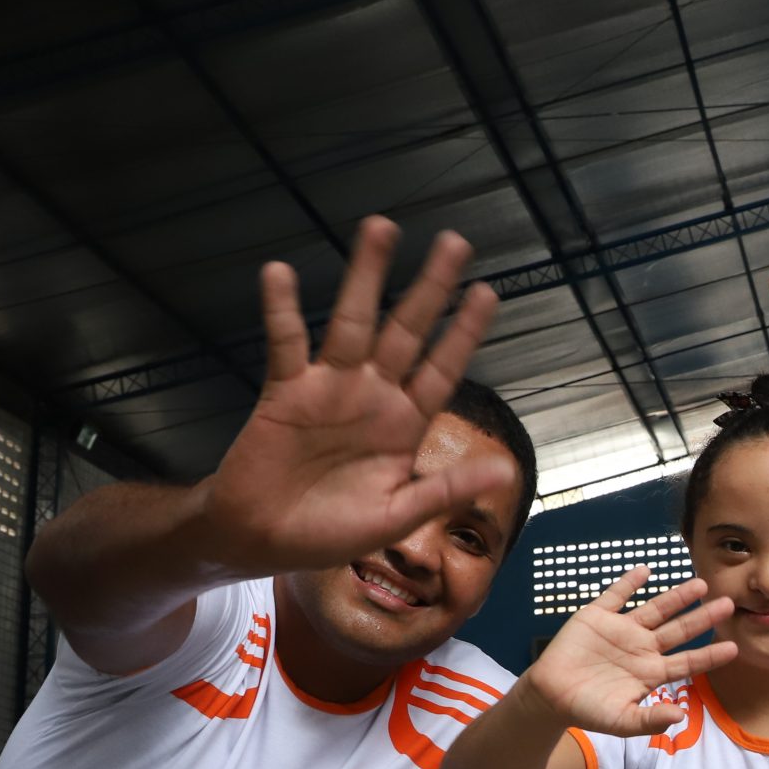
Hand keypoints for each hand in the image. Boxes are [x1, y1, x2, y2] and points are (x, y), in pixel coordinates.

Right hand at [200, 217, 506, 573]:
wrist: (260, 540)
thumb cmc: (330, 531)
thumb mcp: (398, 516)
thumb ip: (447, 489)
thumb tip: (507, 471)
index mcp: (404, 424)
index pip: (442, 367)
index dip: (464, 331)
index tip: (487, 291)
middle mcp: (372, 395)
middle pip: (406, 329)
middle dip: (430, 286)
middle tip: (455, 240)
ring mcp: (329, 387)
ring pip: (352, 321)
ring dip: (365, 276)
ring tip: (382, 228)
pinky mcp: (285, 391)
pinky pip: (285, 343)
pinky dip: (281, 309)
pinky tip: (280, 272)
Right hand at [523, 567, 737, 737]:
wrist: (550, 696)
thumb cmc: (588, 711)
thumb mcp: (621, 722)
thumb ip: (650, 720)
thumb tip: (680, 716)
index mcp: (651, 672)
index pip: (687, 662)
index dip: (709, 655)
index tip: (734, 648)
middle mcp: (643, 647)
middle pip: (679, 629)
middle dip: (703, 618)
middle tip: (728, 604)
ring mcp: (622, 630)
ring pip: (655, 609)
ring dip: (676, 596)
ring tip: (699, 584)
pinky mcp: (598, 616)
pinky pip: (616, 595)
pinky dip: (629, 583)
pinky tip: (646, 571)